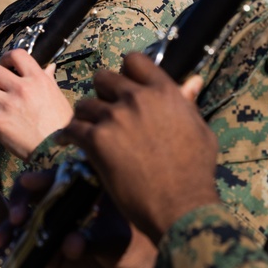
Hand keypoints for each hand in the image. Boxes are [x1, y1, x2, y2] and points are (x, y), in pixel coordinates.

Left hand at [0, 48, 72, 161]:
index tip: (3, 64)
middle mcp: (21, 88)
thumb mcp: (58, 97)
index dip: (6, 57)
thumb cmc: (61, 125)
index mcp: (37, 79)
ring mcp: (7, 105)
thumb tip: (49, 67)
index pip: (17, 55)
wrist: (58, 150)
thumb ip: (49, 80)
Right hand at [0, 170, 158, 267]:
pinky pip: (19, 252)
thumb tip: (71, 243)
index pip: (58, 176)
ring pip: (21, 225)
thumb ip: (96, 241)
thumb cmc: (140, 250)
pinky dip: (1, 256)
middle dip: (16, 207)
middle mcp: (64, 205)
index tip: (30, 185)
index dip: (41, 179)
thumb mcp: (120, 242)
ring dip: (3, 232)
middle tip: (14, 220)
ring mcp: (53, 229)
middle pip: (32, 197)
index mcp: (84, 189)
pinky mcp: (46, 254)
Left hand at [62, 52, 218, 243]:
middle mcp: (138, 98)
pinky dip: (68, 135)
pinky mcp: (97, 141)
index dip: (126, 71)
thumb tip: (192, 80)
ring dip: (85, 116)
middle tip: (103, 110)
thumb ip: (187, 103)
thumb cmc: (196, 172)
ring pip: (85, 104)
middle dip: (101, 93)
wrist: (181, 205)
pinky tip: (69, 141)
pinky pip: (72, 128)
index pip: (135, 61)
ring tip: (87, 130)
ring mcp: (115, 118)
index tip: (123, 85)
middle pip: (104, 78)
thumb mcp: (199, 130)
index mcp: (164, 92)